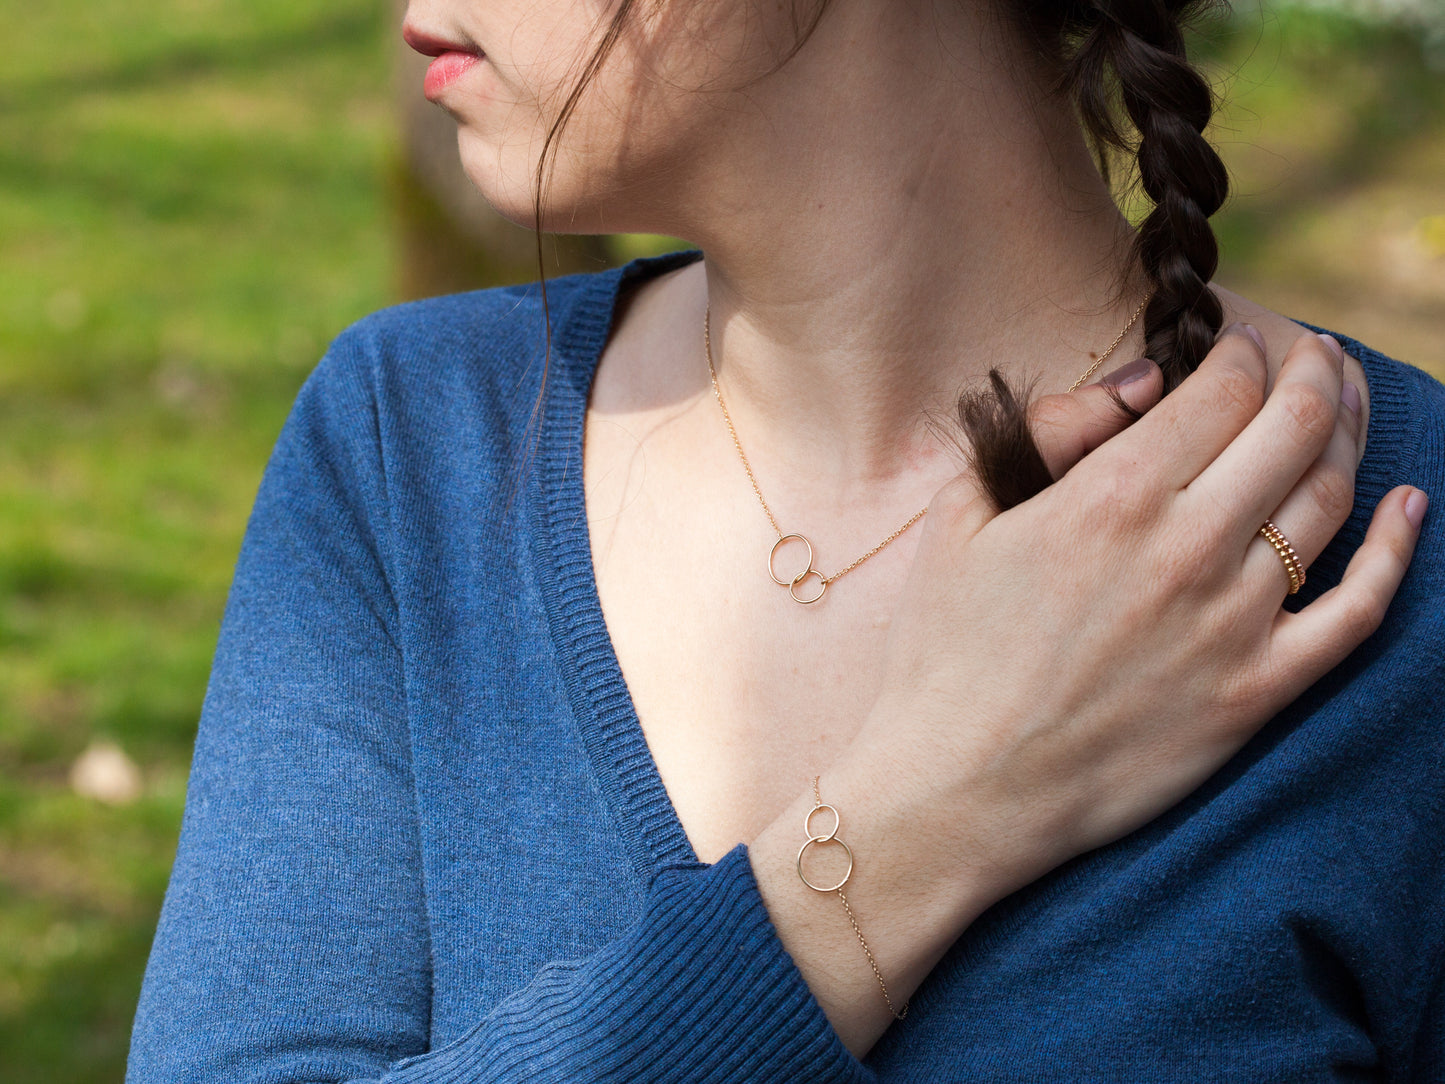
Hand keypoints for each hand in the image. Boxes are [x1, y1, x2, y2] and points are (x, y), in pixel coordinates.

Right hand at [860, 325, 1421, 889]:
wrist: (955, 785)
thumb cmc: (942, 646)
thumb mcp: (961, 513)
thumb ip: (1053, 430)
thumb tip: (1142, 385)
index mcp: (1112, 494)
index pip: (1222, 388)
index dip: (1242, 350)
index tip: (1239, 344)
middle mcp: (1187, 546)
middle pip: (1296, 426)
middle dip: (1314, 372)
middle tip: (1312, 356)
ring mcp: (1232, 623)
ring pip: (1330, 500)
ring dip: (1352, 436)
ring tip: (1346, 409)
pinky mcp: (1257, 692)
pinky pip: (1359, 611)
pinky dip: (1396, 550)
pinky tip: (1409, 506)